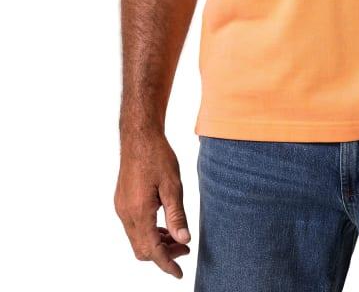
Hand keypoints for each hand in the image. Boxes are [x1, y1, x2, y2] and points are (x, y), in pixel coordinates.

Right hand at [114, 130, 191, 278]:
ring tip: (177, 238)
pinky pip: (134, 227)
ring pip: (137, 239)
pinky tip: (163, 224)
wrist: (138, 136)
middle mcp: (126, 213)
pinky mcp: (122, 202)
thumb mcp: (173, 185)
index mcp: (139, 211)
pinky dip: (148, 232)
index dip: (166, 264)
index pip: (152, 250)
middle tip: (184, 249)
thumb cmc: (157, 156)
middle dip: (163, 255)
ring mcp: (121, 208)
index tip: (179, 274)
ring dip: (156, 243)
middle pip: (142, 249)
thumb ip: (177, 215)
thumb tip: (183, 241)